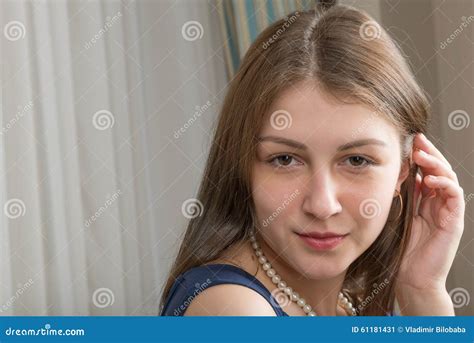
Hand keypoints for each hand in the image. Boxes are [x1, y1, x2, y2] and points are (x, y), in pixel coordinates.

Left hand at [396, 133, 464, 294]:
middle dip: (429, 153)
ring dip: (436, 165)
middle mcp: (438, 203)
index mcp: (424, 200)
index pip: (426, 170)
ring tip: (422, 156)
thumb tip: (394, 173)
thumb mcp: (397, 215)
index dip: (420, 155)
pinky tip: (430, 179)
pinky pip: (454, 196)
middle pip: (439, 170)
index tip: (409, 141)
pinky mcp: (454, 221)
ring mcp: (448, 211)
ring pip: (448, 179)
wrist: (411, 277)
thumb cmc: (401, 249)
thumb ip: (399, 195)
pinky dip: (444, 185)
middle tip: (418, 140)